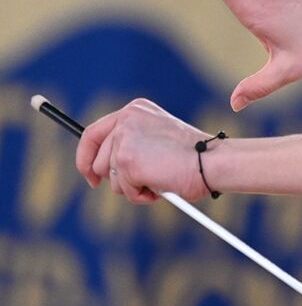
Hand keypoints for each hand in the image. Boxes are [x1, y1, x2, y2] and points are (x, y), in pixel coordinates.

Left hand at [75, 99, 211, 203]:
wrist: (212, 161)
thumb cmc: (196, 155)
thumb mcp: (159, 139)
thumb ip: (134, 144)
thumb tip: (107, 170)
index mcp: (134, 110)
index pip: (93, 133)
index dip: (86, 157)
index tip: (90, 175)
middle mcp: (125, 120)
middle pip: (96, 160)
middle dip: (112, 178)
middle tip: (136, 185)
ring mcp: (124, 140)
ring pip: (109, 177)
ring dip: (132, 187)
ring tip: (159, 179)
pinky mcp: (125, 161)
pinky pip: (124, 190)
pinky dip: (141, 195)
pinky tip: (162, 184)